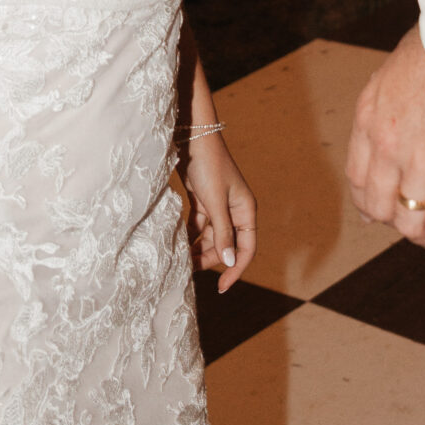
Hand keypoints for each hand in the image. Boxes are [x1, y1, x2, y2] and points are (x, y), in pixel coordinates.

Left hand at [181, 129, 256, 290]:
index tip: (221, 287)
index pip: (246, 249)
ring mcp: (218, 207)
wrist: (192, 137)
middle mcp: (235, 211)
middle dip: (210, 259)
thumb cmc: (208, 165)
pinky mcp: (203, 201)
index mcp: (246, 211)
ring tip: (181, 260)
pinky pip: (198, 227)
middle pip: (225, 246)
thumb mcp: (215, 201)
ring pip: (210, 238)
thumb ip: (222, 232)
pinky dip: (190, 236)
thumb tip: (229, 262)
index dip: (235, 270)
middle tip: (189, 269)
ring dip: (197, 249)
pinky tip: (178, 244)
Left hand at [346, 24, 424, 252]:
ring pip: (411, 221)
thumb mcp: (396, 70)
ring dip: (422, 235)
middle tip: (410, 222)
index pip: (357, 177)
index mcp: (370, 117)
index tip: (376, 210)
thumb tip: (396, 109)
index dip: (367, 200)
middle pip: (380, 205)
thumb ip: (390, 99)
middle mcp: (388, 148)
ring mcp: (421, 165)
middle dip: (394, 219)